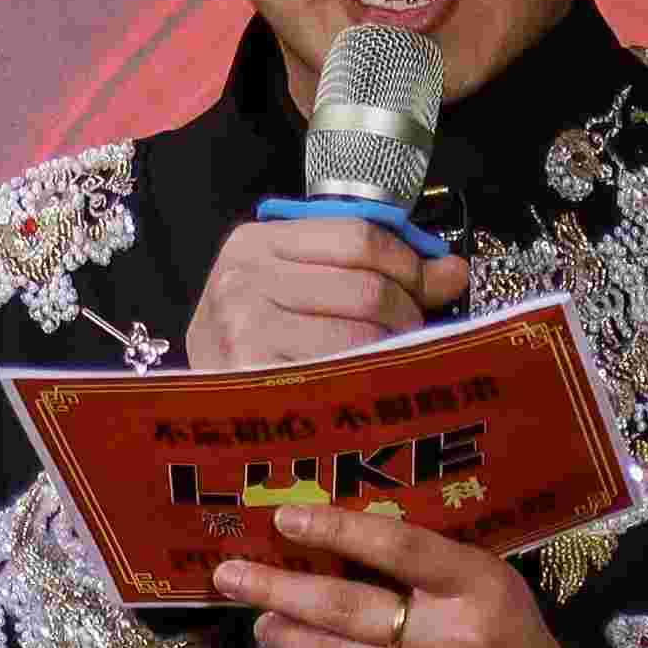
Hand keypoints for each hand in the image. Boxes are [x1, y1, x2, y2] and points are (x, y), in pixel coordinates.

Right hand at [183, 212, 465, 375]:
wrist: (195, 410)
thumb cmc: (253, 345)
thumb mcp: (295, 289)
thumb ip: (368, 270)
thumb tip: (451, 272)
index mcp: (255, 243)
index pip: (358, 236)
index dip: (408, 264)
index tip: (428, 286)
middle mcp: (243, 278)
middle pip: (365, 287)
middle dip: (407, 314)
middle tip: (413, 337)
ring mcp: (243, 327)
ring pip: (361, 334)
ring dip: (393, 353)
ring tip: (390, 365)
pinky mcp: (252, 376)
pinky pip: (341, 375)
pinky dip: (370, 382)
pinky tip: (369, 389)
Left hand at [217, 496, 561, 647]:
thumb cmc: (506, 644)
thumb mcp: (487, 590)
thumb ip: (428, 570)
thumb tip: (334, 546)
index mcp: (479, 586)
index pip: (397, 547)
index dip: (336, 529)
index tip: (285, 519)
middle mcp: (457, 637)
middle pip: (346, 607)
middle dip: (278, 589)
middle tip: (231, 576)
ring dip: (283, 636)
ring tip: (260, 621)